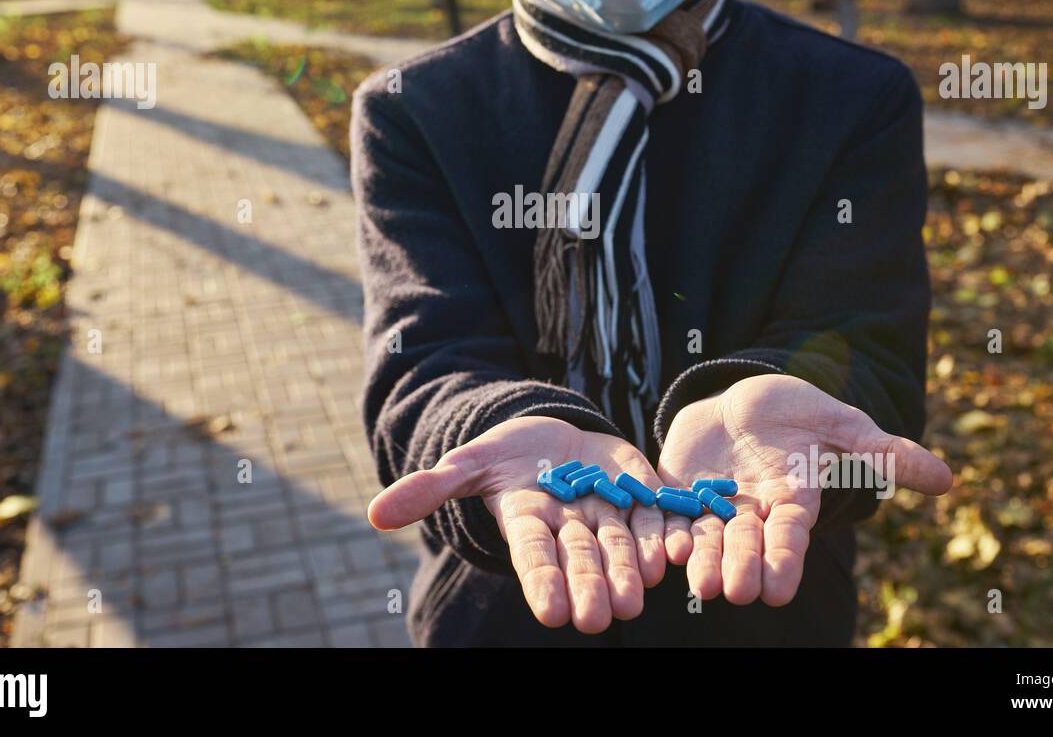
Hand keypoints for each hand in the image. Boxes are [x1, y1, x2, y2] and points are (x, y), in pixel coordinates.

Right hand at [367, 415, 666, 632]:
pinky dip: (668, 533)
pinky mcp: (638, 492)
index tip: (551, 612)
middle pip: (582, 559)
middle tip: (602, 618)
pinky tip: (678, 551)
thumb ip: (430, 488)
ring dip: (632, 570)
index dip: (542, 582)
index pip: (533, 557)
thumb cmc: (504, 455)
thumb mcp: (467, 463)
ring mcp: (607, 512)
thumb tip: (374, 514)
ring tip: (639, 594)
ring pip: (622, 545)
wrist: (551, 434)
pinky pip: (657, 516)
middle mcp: (570, 526)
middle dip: (591, 587)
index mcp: (528, 522)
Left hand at [657, 373, 952, 606]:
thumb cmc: (800, 415)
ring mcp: (713, 502)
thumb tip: (947, 479)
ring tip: (698, 584)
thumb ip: (885, 453)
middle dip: (741, 567)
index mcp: (791, 500)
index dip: (784, 560)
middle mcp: (751, 511)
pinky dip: (667, 531)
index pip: (789, 535)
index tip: (779, 590)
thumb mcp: (843, 426)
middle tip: (735, 593)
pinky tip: (665, 547)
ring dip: (702, 561)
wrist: (742, 399)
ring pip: (707, 538)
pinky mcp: (678, 489)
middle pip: (745, 543)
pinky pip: (671, 513)